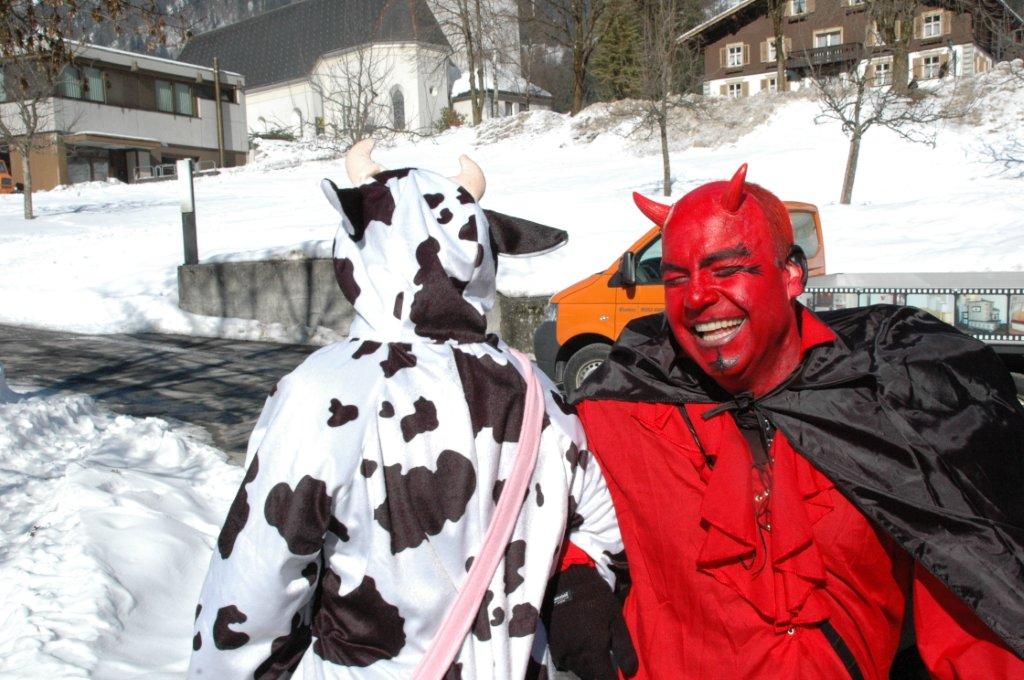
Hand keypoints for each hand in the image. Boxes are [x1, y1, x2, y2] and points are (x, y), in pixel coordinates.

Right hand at [542, 565, 637, 679]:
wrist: (566, 582)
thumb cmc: (596, 599)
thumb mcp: (616, 620)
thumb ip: (624, 649)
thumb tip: (630, 673)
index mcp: (593, 652)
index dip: (612, 679)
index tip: (617, 674)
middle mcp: (575, 657)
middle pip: (590, 677)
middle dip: (600, 673)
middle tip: (607, 661)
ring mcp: (561, 653)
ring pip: (578, 670)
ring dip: (587, 668)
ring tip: (595, 653)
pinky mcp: (552, 647)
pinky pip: (567, 662)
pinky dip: (575, 659)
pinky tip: (581, 645)